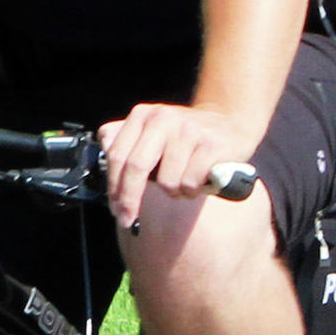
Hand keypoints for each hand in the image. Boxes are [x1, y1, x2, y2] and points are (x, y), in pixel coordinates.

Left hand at [97, 101, 256, 228]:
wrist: (231, 123)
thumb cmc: (185, 136)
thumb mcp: (152, 130)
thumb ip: (125, 137)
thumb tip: (104, 144)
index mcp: (143, 115)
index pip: (118, 155)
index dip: (113, 186)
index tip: (115, 208)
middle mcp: (164, 118)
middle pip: (136, 167)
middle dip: (130, 200)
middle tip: (128, 219)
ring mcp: (189, 131)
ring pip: (167, 181)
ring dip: (173, 192)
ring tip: (183, 183)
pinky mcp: (212, 145)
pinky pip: (190, 183)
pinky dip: (192, 190)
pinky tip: (199, 181)